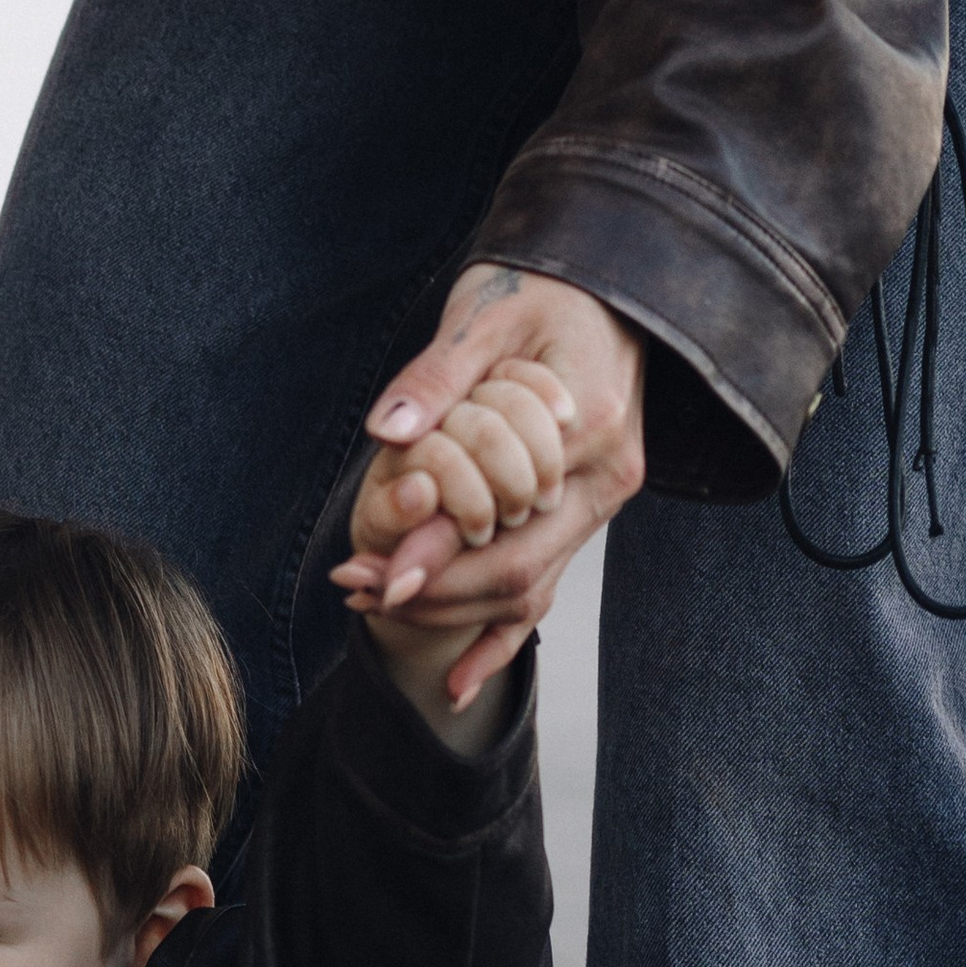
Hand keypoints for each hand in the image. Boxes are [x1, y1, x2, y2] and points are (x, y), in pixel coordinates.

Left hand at [332, 264, 646, 703]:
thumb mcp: (488, 311)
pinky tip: (453, 684)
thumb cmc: (546, 284)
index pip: (502, 507)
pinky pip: (546, 590)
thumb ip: (438, 374)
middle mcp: (608, 476)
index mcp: (590, 424)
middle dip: (432, 590)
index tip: (369, 571)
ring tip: (368, 600)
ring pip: (526, 588)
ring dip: (447, 609)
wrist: (611, 283)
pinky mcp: (589, 512)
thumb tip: (389, 432)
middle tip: (355, 589)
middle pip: (516, 566)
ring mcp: (604, 501)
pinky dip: (499, 640)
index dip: (433, 547)